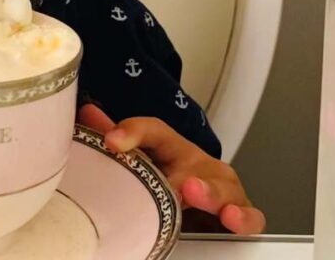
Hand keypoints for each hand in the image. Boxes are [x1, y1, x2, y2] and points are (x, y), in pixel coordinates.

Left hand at [78, 104, 265, 234]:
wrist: (205, 198)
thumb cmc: (172, 175)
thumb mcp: (145, 159)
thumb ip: (118, 139)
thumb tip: (86, 114)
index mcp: (173, 148)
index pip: (154, 131)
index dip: (132, 132)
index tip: (111, 141)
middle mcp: (200, 165)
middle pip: (191, 162)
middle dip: (177, 170)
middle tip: (163, 176)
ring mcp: (222, 188)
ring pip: (221, 186)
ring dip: (208, 191)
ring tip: (193, 192)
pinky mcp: (238, 213)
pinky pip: (248, 216)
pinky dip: (243, 218)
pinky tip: (231, 220)